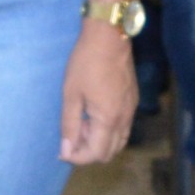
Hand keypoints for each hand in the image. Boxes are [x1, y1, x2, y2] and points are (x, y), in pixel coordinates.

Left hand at [59, 18, 135, 166]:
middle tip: (70, 138)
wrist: (109, 36)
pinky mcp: (132, 100)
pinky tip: (93, 115)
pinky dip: (108, 131)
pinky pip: (123, 127)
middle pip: (110, 152)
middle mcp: (124, 118)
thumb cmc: (86, 63)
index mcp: (108, 119)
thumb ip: (69, 125)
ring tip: (81, 126)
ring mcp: (131, 109)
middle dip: (89, 152)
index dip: (77, 158)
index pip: (96, 154)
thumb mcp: (71, 94)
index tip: (62, 152)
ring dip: (100, 142)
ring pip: (119, 141)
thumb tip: (66, 151)